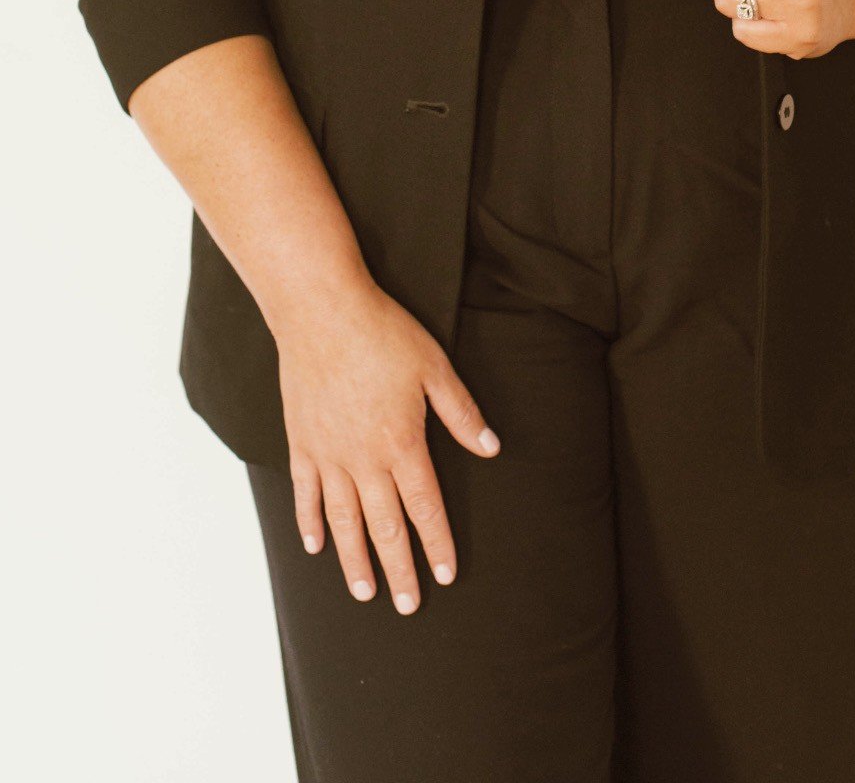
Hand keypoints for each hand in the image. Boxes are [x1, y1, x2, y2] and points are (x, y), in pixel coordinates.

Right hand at [275, 271, 500, 613]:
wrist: (322, 311)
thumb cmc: (383, 333)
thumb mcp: (434, 368)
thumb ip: (462, 413)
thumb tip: (492, 448)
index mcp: (402, 443)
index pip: (425, 507)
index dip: (437, 543)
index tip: (445, 575)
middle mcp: (364, 459)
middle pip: (384, 527)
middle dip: (398, 569)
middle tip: (408, 606)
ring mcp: (328, 454)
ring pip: (343, 521)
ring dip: (354, 560)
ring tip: (365, 592)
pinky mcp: (301, 443)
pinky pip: (305, 494)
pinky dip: (310, 522)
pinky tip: (316, 546)